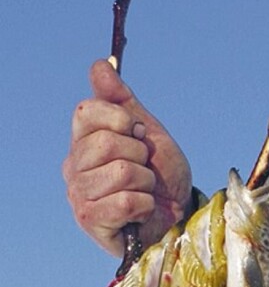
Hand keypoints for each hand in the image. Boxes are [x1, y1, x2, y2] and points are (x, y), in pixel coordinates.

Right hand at [63, 59, 193, 255]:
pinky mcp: (91, 221)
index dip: (122, 119)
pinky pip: (127, 201)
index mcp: (82, 140)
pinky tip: (140, 211)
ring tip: (143, 190)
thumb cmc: (161, 174)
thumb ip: (122, 100)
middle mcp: (73, 166)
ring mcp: (78, 194)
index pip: (87, 111)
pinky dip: (145, 204)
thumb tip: (99, 65)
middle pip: (107, 142)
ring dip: (145, 182)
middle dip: (140, 155)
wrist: (177, 214)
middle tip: (144, 168)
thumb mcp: (148, 131)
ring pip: (121, 172)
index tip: (138, 133)